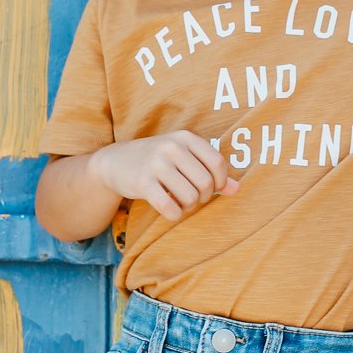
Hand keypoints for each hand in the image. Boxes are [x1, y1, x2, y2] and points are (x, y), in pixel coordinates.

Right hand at [96, 131, 240, 223]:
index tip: (212, 189)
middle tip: (193, 198)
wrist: (115, 162)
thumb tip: (237, 189)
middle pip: (205, 183)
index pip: (217, 163)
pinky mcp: (142, 182)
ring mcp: (156, 163)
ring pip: (190, 197)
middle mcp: (171, 147)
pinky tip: (170, 211)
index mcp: (185, 138)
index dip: (220, 182)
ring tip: (181, 203)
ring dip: (188, 207)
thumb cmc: (158, 161)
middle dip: (203, 197)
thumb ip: (211, 172)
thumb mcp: (184, 159)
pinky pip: (169, 207)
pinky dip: (174, 214)